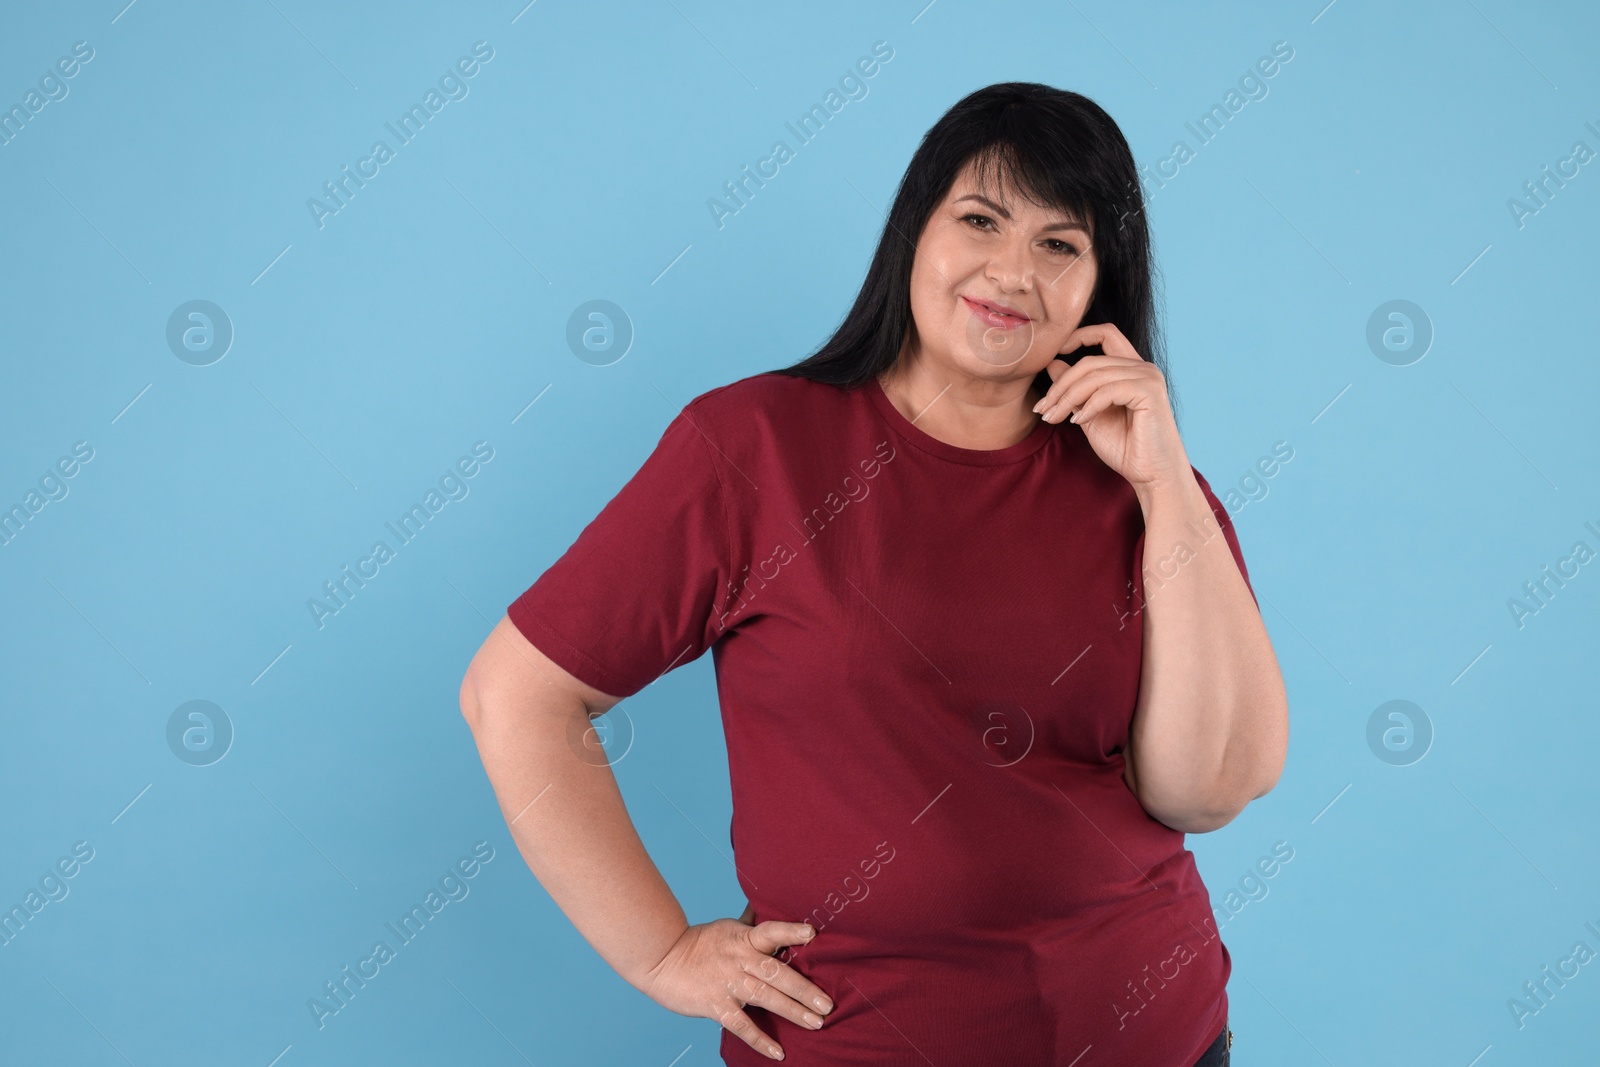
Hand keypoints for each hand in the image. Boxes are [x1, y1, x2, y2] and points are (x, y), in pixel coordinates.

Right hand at [642, 915, 833, 1060]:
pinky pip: (742, 1025)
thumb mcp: (727, 928)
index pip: (770, 931)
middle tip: (828, 1004)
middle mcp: (739, 960)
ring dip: (793, 1011)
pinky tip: (778, 1051)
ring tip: (817, 1023)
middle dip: (804, 989)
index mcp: (743, 939)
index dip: (790, 932)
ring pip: (766, 997)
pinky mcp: (715, 1005)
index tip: (812, 934)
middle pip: (777, 973)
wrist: (661, 959)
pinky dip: (760, 1039)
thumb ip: (751, 925)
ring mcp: (728, 983)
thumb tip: (769, 908)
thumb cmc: (698, 943)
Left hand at [1032, 323, 1189, 495]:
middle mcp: (1142, 367)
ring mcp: (1148, 377)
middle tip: (1042, 409)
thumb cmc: (1124, 447)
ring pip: (1095, 375)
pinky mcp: (1150, 392)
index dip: (1077, 336)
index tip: (1050, 356)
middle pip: (1090, 360)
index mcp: (1130, 368)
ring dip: (1068, 398)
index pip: (1105, 333)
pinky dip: (1088, 405)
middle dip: (1060, 385)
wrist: (1151, 474)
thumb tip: (1052, 363)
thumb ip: (1074, 389)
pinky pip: (1108, 390)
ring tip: (1053, 418)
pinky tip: (1079, 422)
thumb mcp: (1088, 413)